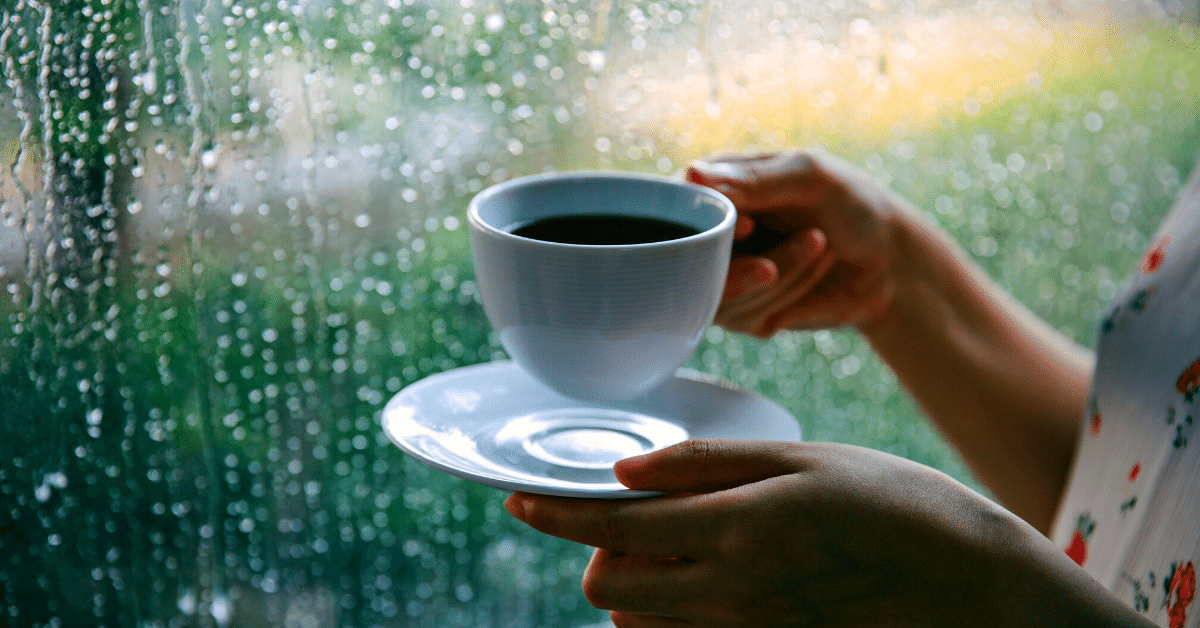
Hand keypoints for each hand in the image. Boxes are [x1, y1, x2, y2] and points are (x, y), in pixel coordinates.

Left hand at [505, 439, 1142, 627]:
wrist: (973, 589)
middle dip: (596, 553)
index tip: (518, 499)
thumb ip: (707, 466)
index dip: (555, 513)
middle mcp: (733, 594)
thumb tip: (625, 471)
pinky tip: (700, 584)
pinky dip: (666, 619)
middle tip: (627, 521)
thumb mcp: (804, 462)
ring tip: (670, 550)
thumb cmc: (896, 505)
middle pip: (608, 589)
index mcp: (739, 528)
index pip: (613, 528)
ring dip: (629, 587)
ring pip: (637, 624)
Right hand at [688, 151, 908, 336]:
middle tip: (775, 262)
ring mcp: (724, 276)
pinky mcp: (744, 311)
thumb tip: (691, 175)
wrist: (890, 260)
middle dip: (740, 266)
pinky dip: (785, 299)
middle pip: (690, 262)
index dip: (705, 227)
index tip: (749, 227)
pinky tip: (814, 275)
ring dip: (778, 277)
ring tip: (820, 246)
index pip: (679, 211)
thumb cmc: (851, 204)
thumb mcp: (809, 177)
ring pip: (718, 295)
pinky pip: (745, 318)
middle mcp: (710, 234)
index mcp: (715, 189)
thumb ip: (753, 180)